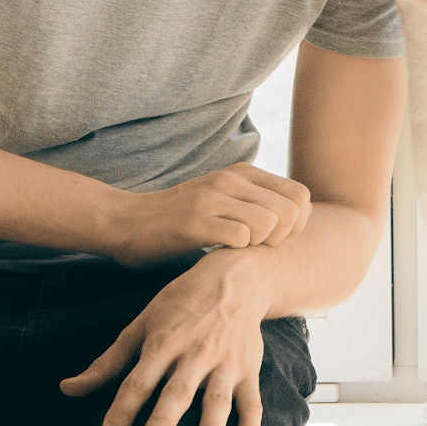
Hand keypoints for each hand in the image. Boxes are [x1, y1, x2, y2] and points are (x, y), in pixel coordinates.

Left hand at [59, 249, 273, 425]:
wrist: (237, 278)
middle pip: (177, 390)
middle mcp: (195, 353)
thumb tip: (67, 390)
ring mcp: (225, 363)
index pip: (139, 380)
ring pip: (218, 397)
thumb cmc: (182, 302)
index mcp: (164, 342)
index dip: (123, 409)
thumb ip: (108, 362)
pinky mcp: (248, 369)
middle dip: (165, 417)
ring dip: (211, 425)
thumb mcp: (142, 323)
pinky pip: (252, 401)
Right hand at [106, 163, 310, 266]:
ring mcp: (213, 198)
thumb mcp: (222, 197)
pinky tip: (220, 251)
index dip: (298, 223)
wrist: (125, 221)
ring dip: (260, 244)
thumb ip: (254, 201)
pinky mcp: (195, 221)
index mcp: (243, 173)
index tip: (276, 237)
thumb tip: (297, 219)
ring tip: (239, 248)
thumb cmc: (179, 217)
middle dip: (284, 237)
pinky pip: (240, 237)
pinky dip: (237, 251)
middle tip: (259, 247)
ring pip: (270, 223)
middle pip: (291, 210)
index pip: (301, 195)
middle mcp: (231, 180)